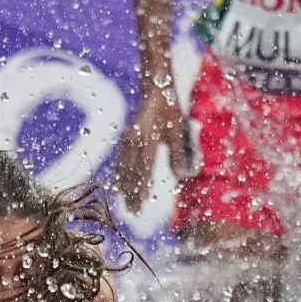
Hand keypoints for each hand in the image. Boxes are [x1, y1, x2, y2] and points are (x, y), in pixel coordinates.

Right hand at [113, 84, 192, 209]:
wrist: (155, 90)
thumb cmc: (170, 110)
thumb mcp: (178, 130)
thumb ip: (178, 153)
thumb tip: (181, 176)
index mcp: (148, 137)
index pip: (145, 167)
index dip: (142, 186)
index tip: (142, 202)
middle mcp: (134, 139)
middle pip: (132, 170)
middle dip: (132, 192)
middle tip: (133, 211)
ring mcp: (127, 138)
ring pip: (124, 166)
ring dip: (124, 186)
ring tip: (125, 202)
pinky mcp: (125, 138)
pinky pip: (121, 159)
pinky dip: (120, 173)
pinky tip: (119, 184)